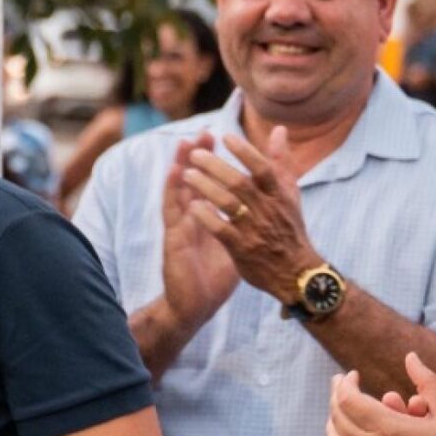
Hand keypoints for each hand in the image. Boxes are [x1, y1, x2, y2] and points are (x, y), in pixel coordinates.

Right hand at [157, 136, 236, 341]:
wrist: (197, 303)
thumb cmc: (216, 275)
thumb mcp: (237, 243)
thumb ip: (246, 221)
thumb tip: (262, 206)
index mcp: (206, 217)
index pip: (208, 181)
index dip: (214, 160)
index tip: (222, 137)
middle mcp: (190, 217)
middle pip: (191, 180)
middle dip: (197, 156)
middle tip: (203, 132)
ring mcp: (180, 226)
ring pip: (178, 190)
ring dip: (180, 165)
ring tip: (184, 144)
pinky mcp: (173, 239)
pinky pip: (172, 211)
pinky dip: (173, 191)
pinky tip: (176, 175)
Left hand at [181, 126, 317, 300]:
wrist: (296, 273)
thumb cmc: (289, 228)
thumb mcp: (290, 194)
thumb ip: (281, 162)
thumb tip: (278, 129)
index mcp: (279, 195)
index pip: (263, 169)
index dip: (245, 152)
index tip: (225, 137)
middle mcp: (267, 211)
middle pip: (239, 183)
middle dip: (215, 166)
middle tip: (194, 154)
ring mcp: (254, 230)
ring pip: (228, 204)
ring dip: (206, 187)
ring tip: (186, 175)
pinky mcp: (242, 249)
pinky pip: (222, 230)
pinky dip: (206, 217)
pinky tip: (191, 206)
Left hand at [324, 353, 435, 435]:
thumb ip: (428, 382)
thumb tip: (410, 356)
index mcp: (389, 429)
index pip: (348, 399)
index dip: (345, 384)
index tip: (351, 376)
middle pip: (337, 415)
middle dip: (336, 396)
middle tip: (342, 387)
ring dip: (333, 420)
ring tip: (340, 409)